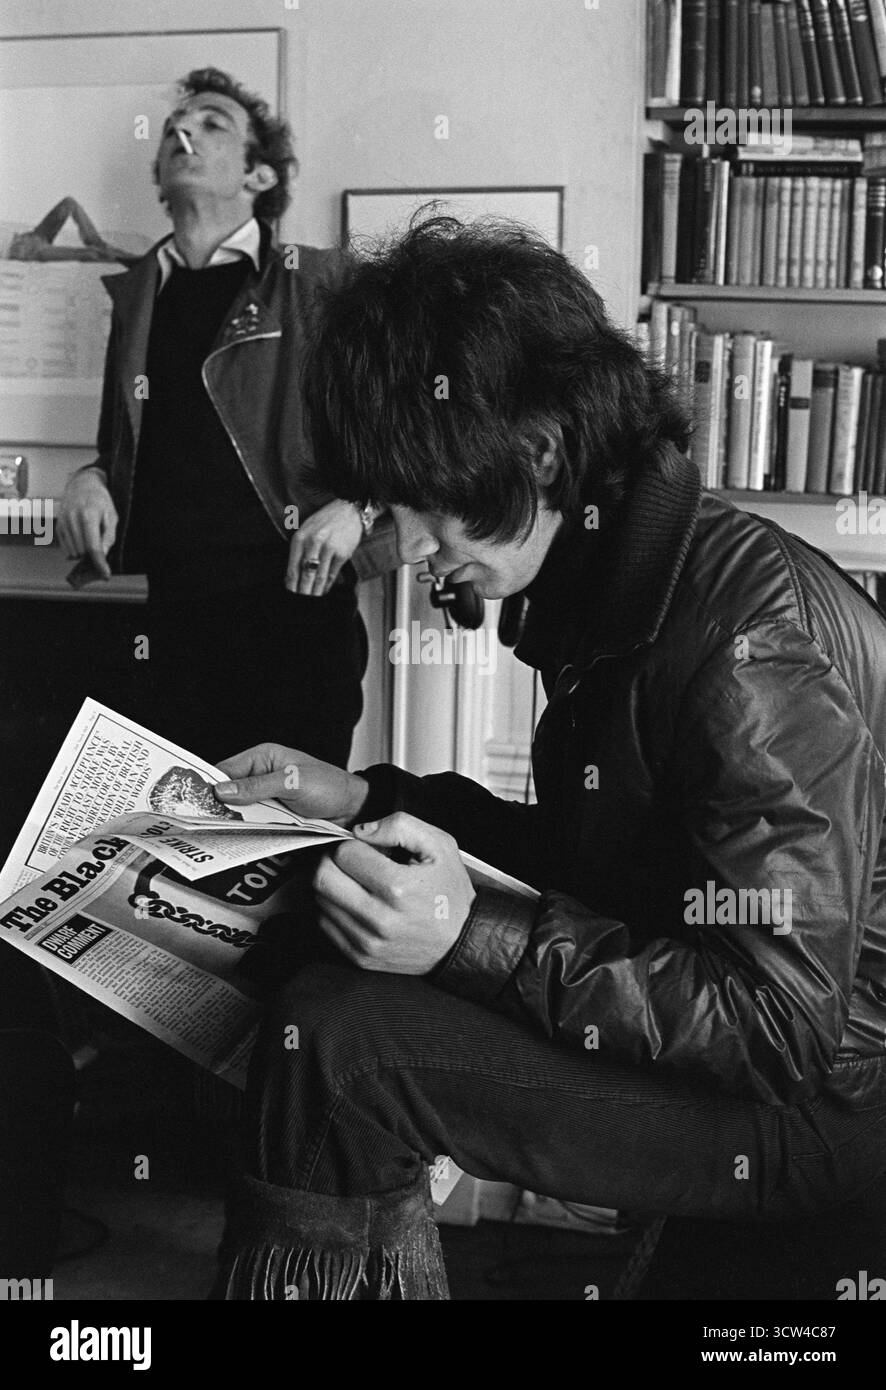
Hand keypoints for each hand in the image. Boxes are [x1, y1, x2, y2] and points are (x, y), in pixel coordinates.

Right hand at [57, 469, 117, 579]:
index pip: (93, 547)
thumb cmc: (100, 501)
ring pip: (73, 553)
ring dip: (83, 554)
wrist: (81, 485)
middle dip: (93, 556)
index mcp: (88, 515)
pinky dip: (75, 551)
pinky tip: (82, 541)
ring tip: (91, 542)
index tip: (106, 575)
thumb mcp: (111, 516)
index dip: (100, 563)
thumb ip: (108, 536)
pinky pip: (66, 549)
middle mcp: (72, 519)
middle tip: (101, 552)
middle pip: (82, 552)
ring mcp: (63, 522)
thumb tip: (102, 555)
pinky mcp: (58, 526)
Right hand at [214, 742, 369, 826]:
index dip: (208, 785)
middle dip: (217, 806)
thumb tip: (222, 790)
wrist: (353, 809)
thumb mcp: (292, 782)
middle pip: (228, 791)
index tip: (192, 801)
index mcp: (263, 757)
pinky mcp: (273, 814)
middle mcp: (261, 775)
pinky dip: (245, 829)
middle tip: (202, 821)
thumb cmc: (330, 786)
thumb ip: (256, 787)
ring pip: (237, 809)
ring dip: (231, 819)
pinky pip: (252, 821)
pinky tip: (238, 836)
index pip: (225, 769)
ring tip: (216, 831)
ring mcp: (266, 796)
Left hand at [285, 500, 362, 596]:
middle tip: (300, 605)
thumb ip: (298, 552)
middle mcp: (313, 542)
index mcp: (300, 538)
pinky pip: (333, 574)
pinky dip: (328, 585)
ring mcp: (329, 548)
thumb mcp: (306, 531)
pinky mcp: (343, 553)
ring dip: (315, 592)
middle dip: (302, 593)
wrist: (348, 510)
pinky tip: (324, 592)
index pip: (292, 568)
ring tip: (312, 601)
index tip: (290, 597)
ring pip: (320, 577)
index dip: (291, 586)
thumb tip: (291, 577)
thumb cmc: (324, 521)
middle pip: (306, 575)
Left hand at [313, 813, 474, 973]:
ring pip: (320, 901)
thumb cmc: (449, 892)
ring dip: (334, 886)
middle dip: (333, 862)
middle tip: (352, 861)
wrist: (461, 942)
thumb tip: (361, 831)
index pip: (344, 853)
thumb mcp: (439, 846)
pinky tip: (358, 904)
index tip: (367, 850)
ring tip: (358, 883)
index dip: (355, 845)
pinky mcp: (360, 958)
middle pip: (322, 878)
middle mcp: (379, 918)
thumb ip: (400, 826)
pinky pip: (326, 925)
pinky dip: (335, 909)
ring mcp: (367, 941)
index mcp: (397, 887)